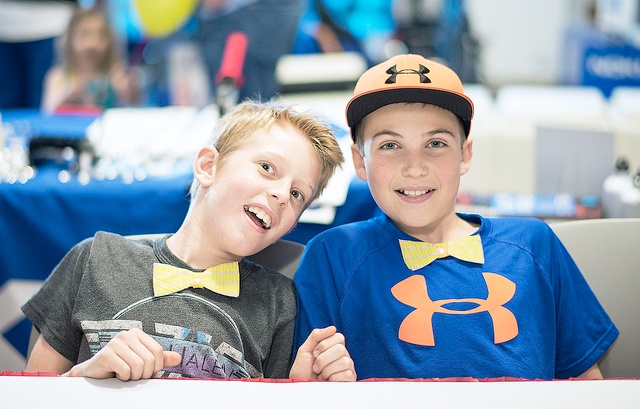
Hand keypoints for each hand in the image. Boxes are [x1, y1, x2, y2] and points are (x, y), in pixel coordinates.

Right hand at [65, 328, 181, 379]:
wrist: (95, 372)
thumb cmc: (120, 365)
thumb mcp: (142, 360)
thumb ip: (160, 358)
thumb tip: (178, 358)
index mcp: (137, 333)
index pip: (158, 352)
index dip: (155, 367)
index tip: (147, 371)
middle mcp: (126, 334)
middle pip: (149, 359)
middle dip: (144, 373)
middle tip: (134, 374)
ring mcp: (115, 342)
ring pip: (138, 366)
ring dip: (133, 376)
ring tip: (125, 373)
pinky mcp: (106, 354)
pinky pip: (125, 370)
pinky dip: (123, 377)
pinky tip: (116, 374)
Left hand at [290, 326, 355, 380]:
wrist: (301, 388)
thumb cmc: (302, 371)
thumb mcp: (305, 350)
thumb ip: (316, 335)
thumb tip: (333, 328)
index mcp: (333, 348)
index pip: (339, 337)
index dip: (324, 344)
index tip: (315, 353)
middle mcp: (343, 356)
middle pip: (341, 349)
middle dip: (323, 359)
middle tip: (316, 367)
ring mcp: (347, 368)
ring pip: (345, 361)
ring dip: (327, 370)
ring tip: (321, 375)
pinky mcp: (350, 380)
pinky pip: (347, 374)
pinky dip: (333, 378)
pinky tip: (329, 381)